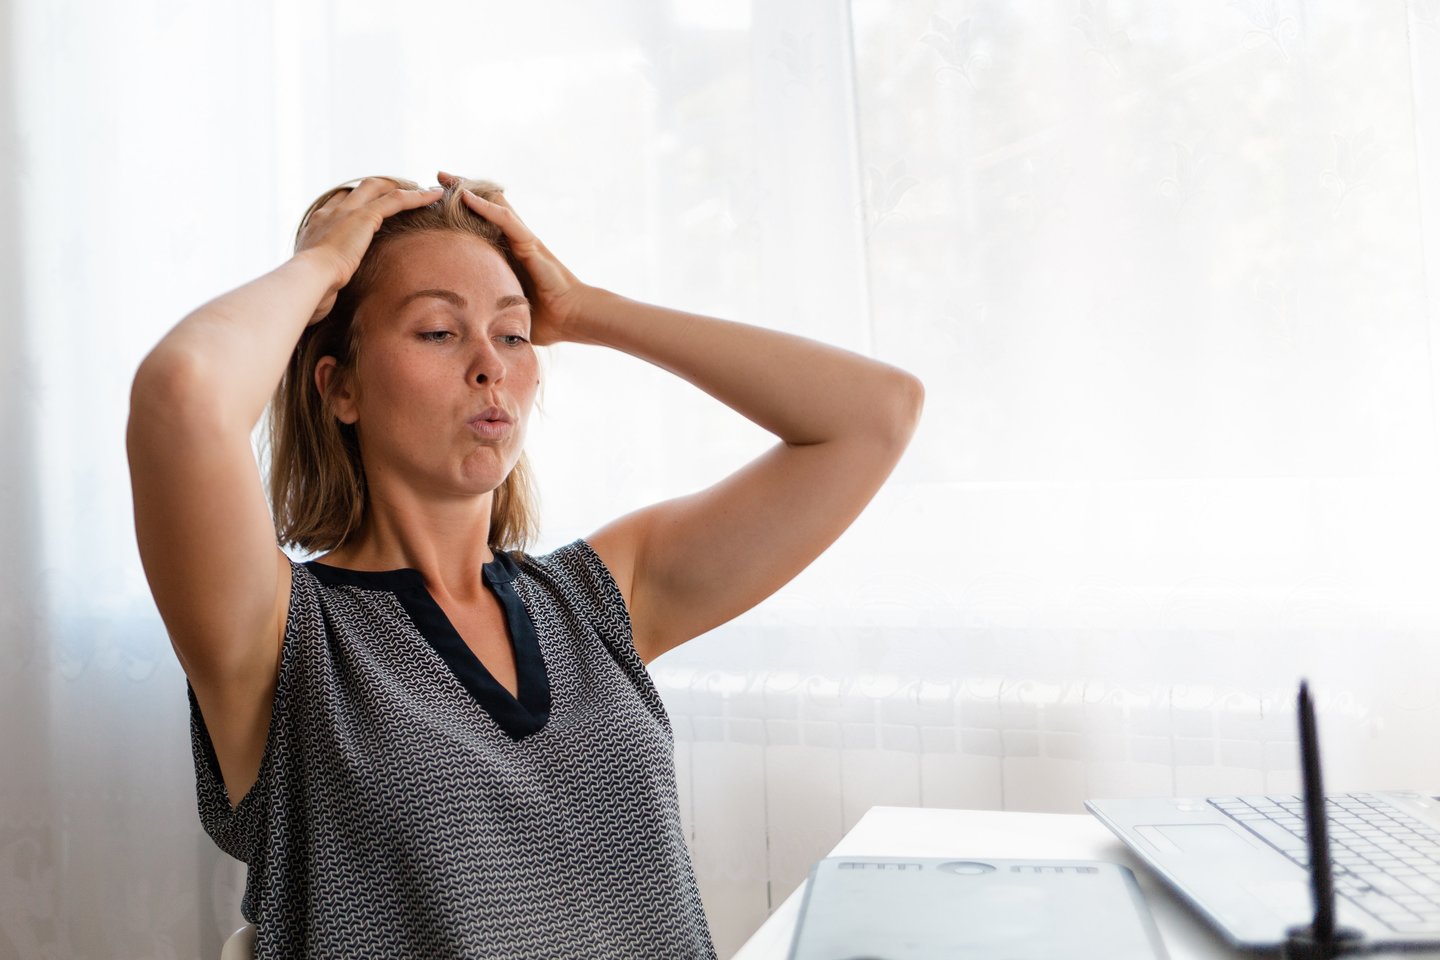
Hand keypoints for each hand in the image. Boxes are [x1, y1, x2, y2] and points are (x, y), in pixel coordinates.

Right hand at [295, 177, 442, 324]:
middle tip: (403, 191)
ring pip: (379, 188)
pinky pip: (396, 200)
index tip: (375, 207)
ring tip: (423, 190)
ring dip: (402, 187)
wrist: (306, 283)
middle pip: (359, 189)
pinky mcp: (364, 218)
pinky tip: (434, 196)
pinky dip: (416, 196)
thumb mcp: (316, 281)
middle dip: (383, 186)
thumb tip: (328, 297)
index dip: (359, 202)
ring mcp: (346, 212)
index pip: (339, 204)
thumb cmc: (309, 291)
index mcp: (316, 227)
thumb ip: (325, 280)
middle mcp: (329, 213)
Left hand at [438, 170, 587, 345]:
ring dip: (468, 190)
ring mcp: (524, 239)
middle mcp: (517, 240)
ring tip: (444, 177)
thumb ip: (491, 306)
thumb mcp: (509, 308)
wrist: (572, 317)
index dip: (463, 211)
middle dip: (462, 190)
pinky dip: (484, 206)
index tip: (439, 202)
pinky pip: (504, 220)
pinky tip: (464, 196)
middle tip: (439, 177)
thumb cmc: (547, 318)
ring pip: (494, 205)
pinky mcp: (530, 243)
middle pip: (488, 206)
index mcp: (512, 254)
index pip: (485, 224)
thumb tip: (467, 321)